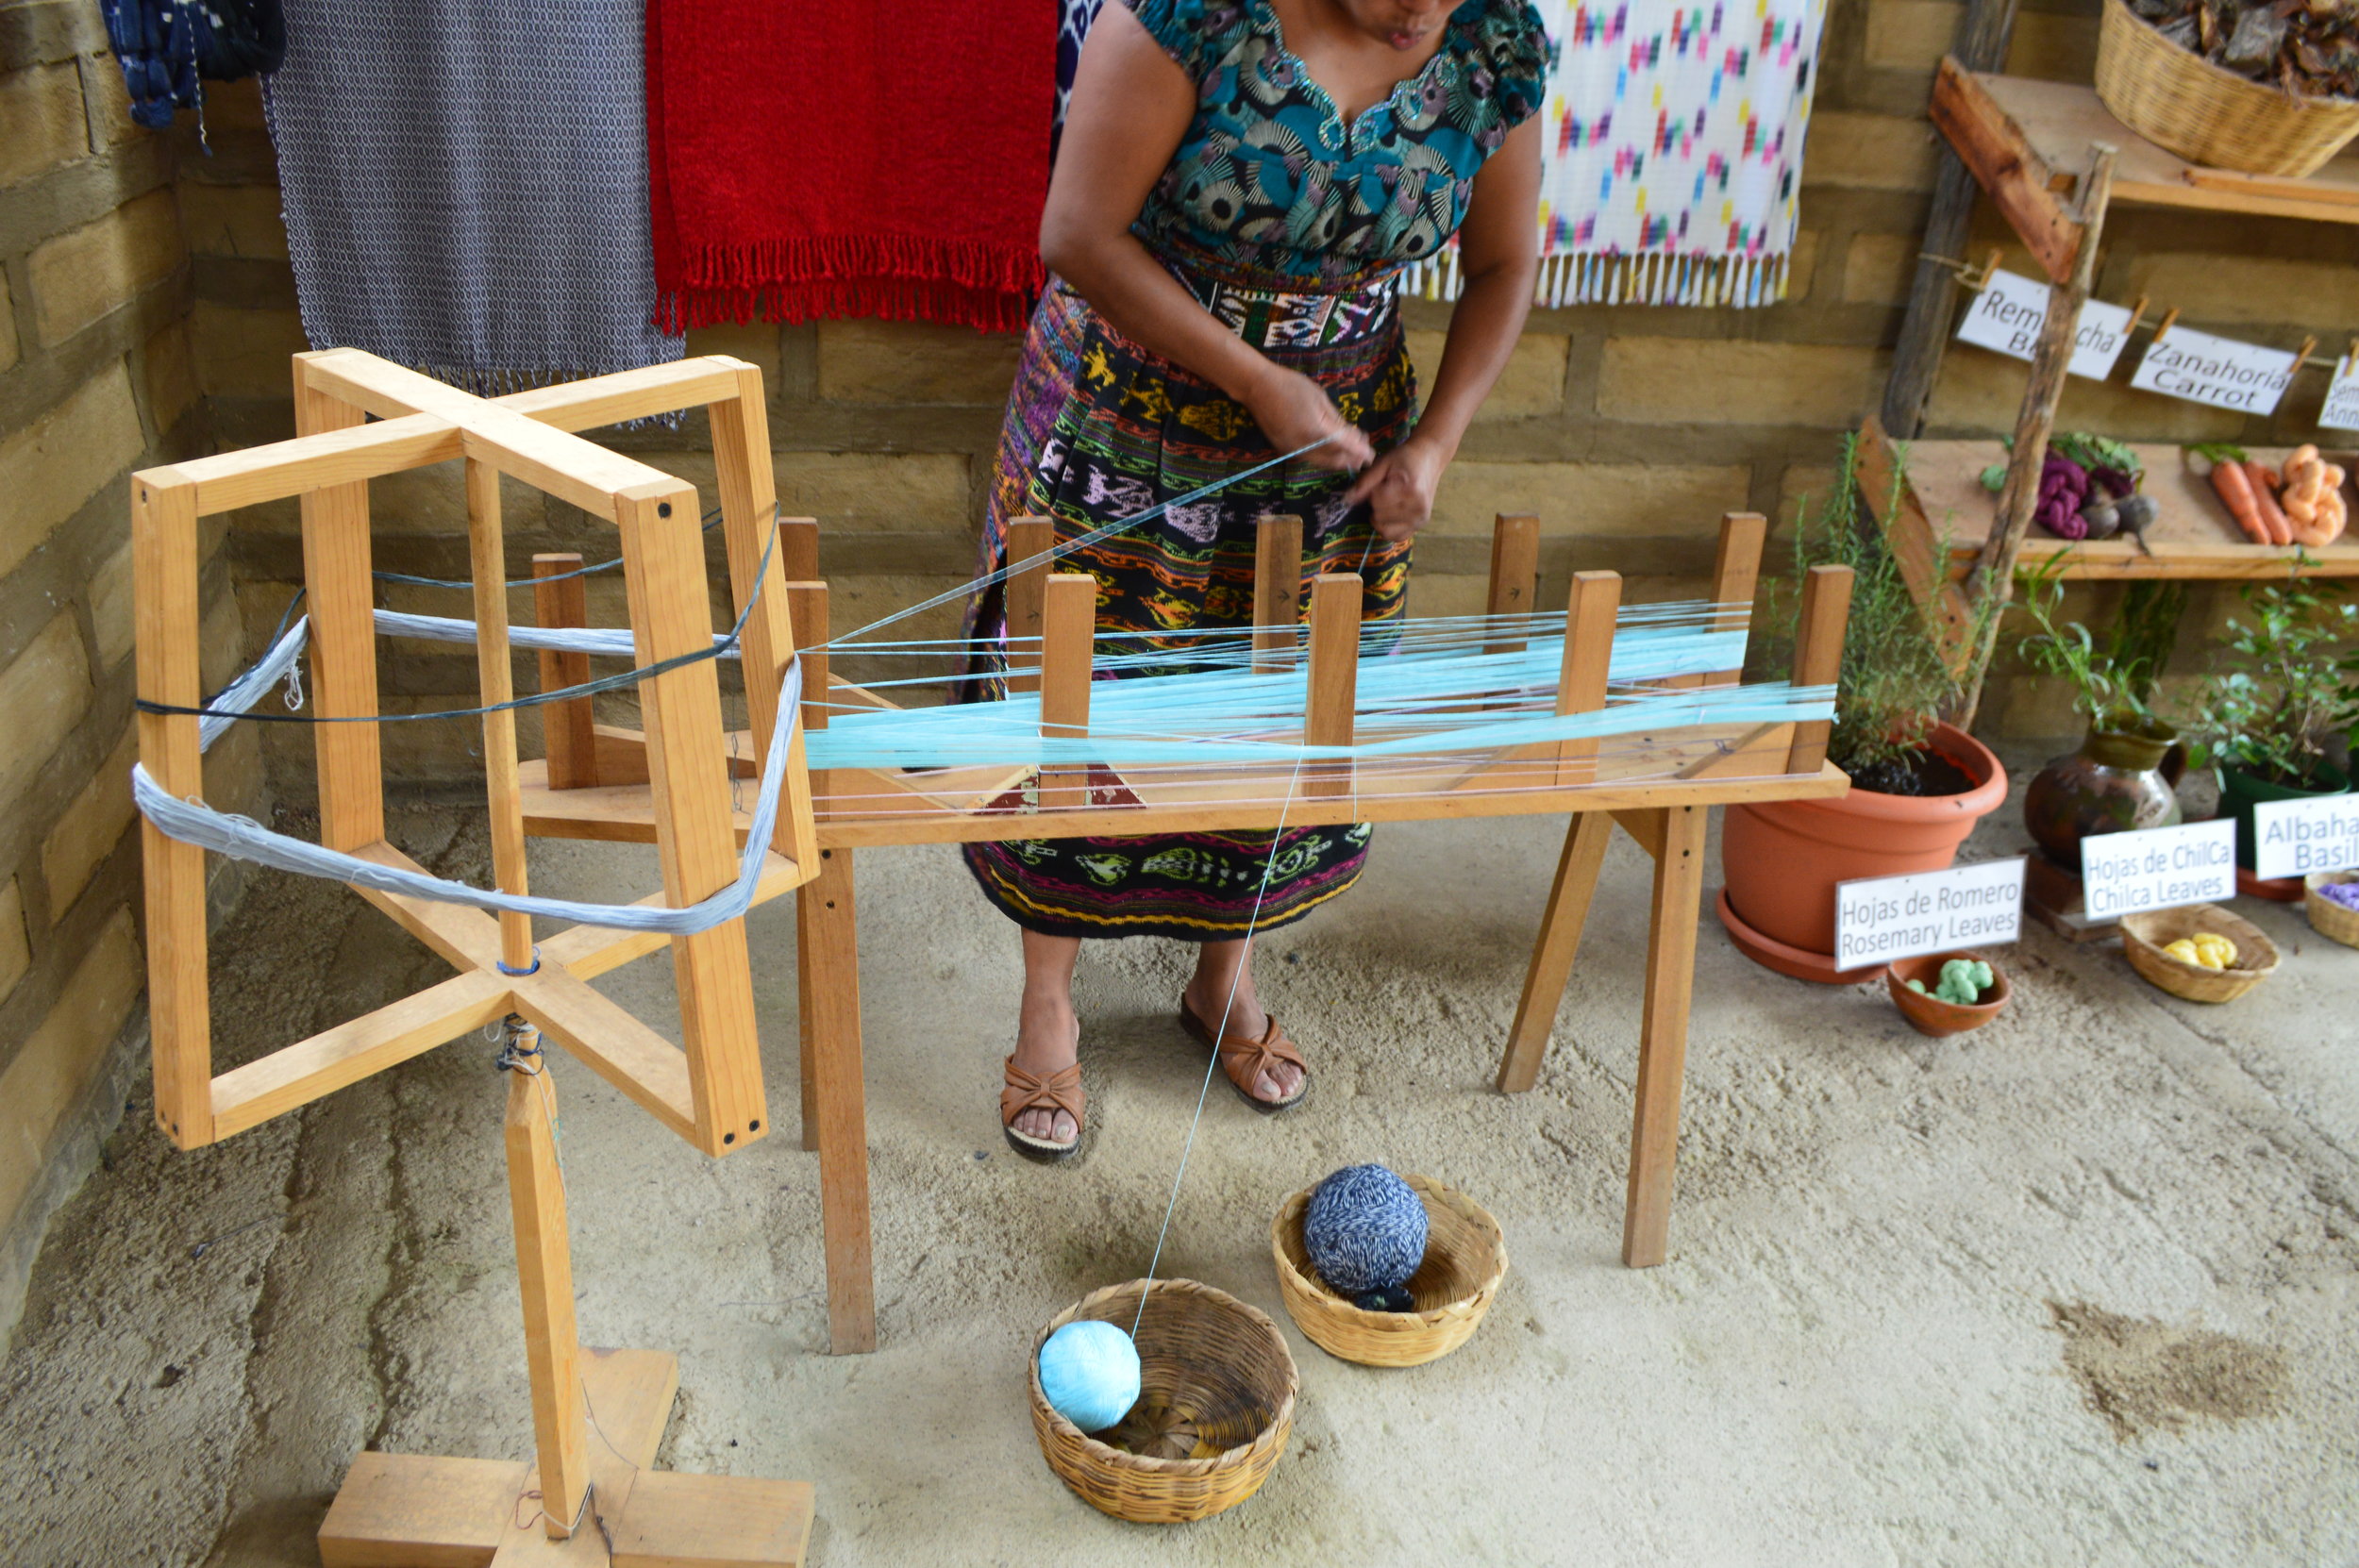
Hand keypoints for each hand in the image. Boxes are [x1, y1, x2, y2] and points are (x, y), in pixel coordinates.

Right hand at [1241, 365, 1374, 472]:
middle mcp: (1304, 445)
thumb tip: (1352, 435)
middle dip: (1351, 459)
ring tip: (1352, 456)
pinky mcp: (1285, 449)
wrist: (1257, 387)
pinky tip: (1332, 452)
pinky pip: (1310, 458)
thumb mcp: (1320, 398)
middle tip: (1365, 456)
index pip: (1343, 445)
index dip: (1359, 451)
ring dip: (1338, 461)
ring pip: (1321, 462)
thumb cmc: (1291, 385)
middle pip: (1333, 459)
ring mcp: (1293, 449)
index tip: (1372, 454)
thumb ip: (1336, 420)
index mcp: (1316, 430)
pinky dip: (1324, 458)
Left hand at [1342, 434, 1447, 542]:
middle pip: (1379, 516)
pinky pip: (1397, 537)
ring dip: (1381, 517)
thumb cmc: (1405, 458)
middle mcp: (1417, 507)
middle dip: (1376, 504)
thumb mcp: (1383, 463)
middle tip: (1386, 491)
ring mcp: (1420, 518)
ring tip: (1389, 502)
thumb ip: (1365, 482)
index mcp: (1409, 489)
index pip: (1376, 502)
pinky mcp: (1421, 524)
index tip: (1382, 483)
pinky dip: (1389, 528)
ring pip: (1385, 529)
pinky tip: (1391, 515)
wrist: (1430, 457)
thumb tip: (1347, 500)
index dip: (1373, 492)